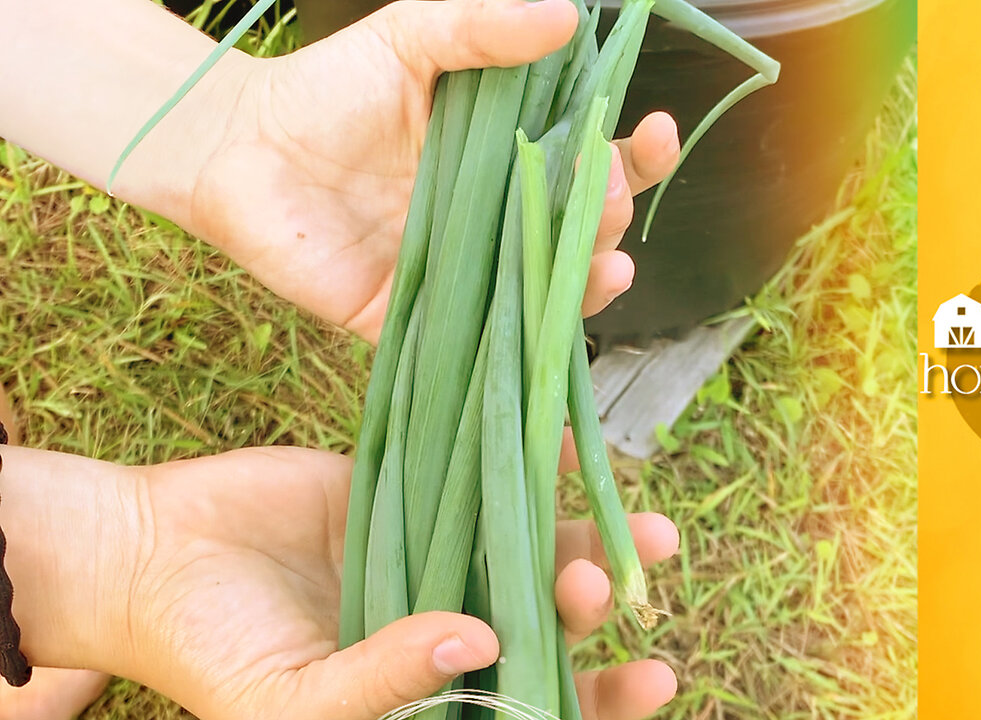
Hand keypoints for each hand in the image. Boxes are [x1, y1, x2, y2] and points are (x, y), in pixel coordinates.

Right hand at [1, 445, 677, 719]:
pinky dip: (530, 463)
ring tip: (647, 527)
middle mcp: (450, 623)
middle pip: (550, 624)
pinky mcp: (415, 490)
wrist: (150, 559)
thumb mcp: (294, 699)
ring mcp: (437, 554)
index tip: (657, 676)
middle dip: (598, 609)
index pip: (538, 707)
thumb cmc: (214, 654)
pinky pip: (486, 476)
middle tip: (622, 584)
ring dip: (589, 540)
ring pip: (533, 548)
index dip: (602, 698)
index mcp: (433, 693)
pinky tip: (569, 449)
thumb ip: (385, 684)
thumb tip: (483, 646)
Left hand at [172, 0, 678, 341]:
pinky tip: (555, 318)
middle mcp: (498, 218)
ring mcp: (466, 272)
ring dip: (589, 279)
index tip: (655, 130)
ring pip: (548, 290)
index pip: (595, 161)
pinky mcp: (419, 319)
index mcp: (508, 155)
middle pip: (583, 227)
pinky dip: (523, 340)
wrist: (237, 147)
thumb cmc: (326, 86)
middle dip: (612, 213)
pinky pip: (480, 340)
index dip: (636, 155)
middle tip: (605, 190)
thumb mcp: (411, 37)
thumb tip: (568, 14)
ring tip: (606, 259)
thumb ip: (482, 24)